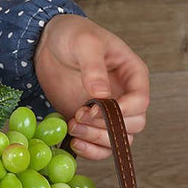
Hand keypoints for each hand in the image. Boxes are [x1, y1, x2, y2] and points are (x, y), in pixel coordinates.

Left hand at [34, 14, 148, 158]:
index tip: (93, 109)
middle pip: (132, 126)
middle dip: (105, 128)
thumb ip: (93, 68)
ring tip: (72, 126)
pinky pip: (98, 146)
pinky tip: (73, 142)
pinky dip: (89, 150)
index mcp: (132, 74)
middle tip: (78, 116)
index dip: (121, 111)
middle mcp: (124, 96)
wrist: (48, 46)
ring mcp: (107, 113)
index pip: (140, 102)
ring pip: (117, 140)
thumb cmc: (72, 36)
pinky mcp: (89, 123)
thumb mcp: (84, 44)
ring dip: (95, 140)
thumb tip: (102, 95)